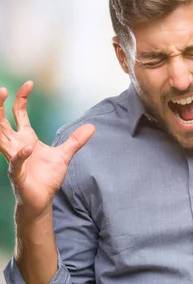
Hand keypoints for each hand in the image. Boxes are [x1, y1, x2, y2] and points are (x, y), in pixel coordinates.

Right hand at [0, 81, 94, 217]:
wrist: (41, 199)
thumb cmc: (46, 177)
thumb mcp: (64, 155)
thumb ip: (75, 140)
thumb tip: (92, 127)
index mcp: (25, 138)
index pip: (19, 114)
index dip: (22, 98)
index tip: (29, 84)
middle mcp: (16, 146)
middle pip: (1, 122)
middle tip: (1, 90)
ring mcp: (14, 159)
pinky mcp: (17, 174)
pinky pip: (15, 162)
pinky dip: (20, 155)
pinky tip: (26, 148)